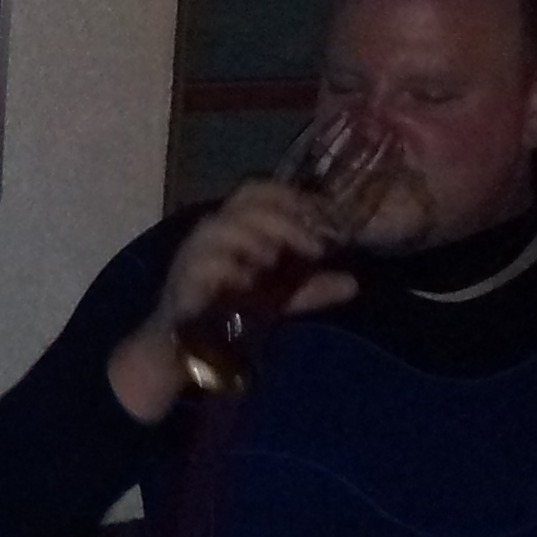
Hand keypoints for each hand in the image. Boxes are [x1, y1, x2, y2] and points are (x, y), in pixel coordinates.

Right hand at [108, 183, 362, 425]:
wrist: (187, 346)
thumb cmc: (232, 310)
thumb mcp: (280, 297)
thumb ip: (312, 288)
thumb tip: (353, 283)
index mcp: (234, 224)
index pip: (258, 190)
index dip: (290, 196)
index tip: (322, 217)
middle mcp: (212, 230)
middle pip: (245, 203)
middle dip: (284, 221)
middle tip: (314, 248)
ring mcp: (194, 252)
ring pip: (223, 227)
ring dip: (256, 240)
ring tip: (274, 263)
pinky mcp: (183, 278)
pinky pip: (207, 263)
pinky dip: (232, 269)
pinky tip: (248, 283)